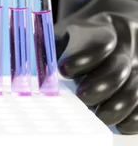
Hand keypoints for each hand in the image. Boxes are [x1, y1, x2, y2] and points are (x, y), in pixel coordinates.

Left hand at [57, 11, 137, 133]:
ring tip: (98, 116)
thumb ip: (45, 49)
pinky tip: (119, 125)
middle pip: (119, 67)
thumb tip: (28, 64)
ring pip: (135, 88)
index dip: (84, 58)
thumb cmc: (72, 42)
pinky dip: (133, 118)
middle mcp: (126, 46)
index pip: (101, 41)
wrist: (106, 35)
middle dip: (100, 86)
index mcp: (102, 28)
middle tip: (82, 96)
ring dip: (116, 107)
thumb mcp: (57, 34)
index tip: (64, 69)